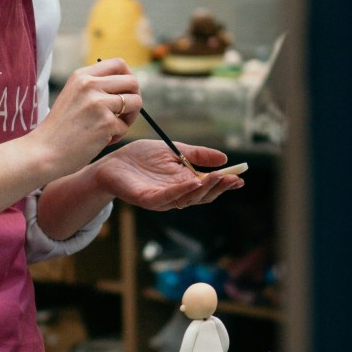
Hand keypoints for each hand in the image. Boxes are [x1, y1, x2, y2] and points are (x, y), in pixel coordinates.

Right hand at [32, 58, 141, 177]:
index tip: (125, 93)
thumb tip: (130, 85)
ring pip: (135, 102)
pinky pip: (125, 126)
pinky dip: (117, 136)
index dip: (128, 77)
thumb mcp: (73, 97)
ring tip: (112, 129)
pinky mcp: (105, 122)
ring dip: (129, 118)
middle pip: (132, 81)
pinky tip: (100, 141)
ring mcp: (98, 102)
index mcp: (81, 76)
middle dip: (134, 99)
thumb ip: (95, 87)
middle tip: (123, 115)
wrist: (43, 152)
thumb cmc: (60, 130)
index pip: (118, 64)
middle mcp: (90, 84)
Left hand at [93, 139, 244, 210]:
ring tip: (217, 177)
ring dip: (204, 189)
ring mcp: (161, 199)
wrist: (111, 162)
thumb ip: (196, 155)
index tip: (240, 177)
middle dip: (218, 187)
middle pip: (201, 196)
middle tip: (232, 178)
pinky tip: (193, 182)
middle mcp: (175, 194)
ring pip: (187, 198)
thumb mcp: (173, 151)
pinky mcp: (147, 200)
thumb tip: (224, 159)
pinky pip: (167, 198)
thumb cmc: (139, 157)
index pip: (208, 187)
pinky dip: (181, 191)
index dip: (224, 183)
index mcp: (182, 183)